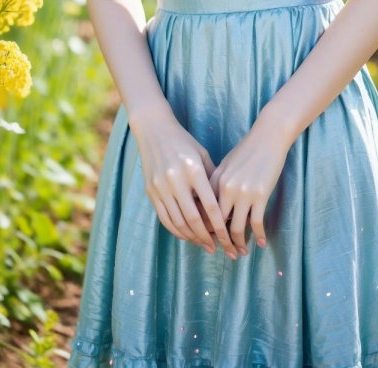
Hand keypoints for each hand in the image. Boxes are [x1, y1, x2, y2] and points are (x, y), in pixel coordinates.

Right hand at [133, 115, 239, 255]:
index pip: (209, 205)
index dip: (219, 226)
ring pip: (177, 221)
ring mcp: (161, 186)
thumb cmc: (183, 141)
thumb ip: (212, 178)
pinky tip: (185, 235)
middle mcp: (176, 180)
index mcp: (193, 169)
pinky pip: (164, 217)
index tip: (227, 239)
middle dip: (206, 237)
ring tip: (202, 244)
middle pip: (193, 218)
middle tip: (216, 248)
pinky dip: (175, 230)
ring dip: (191, 237)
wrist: (154, 129)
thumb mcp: (202, 154)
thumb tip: (223, 205)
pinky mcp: (150, 191)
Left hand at [207, 120, 289, 252]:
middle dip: (220, 242)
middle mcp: (226, 188)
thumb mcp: (226, 164)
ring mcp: (243, 193)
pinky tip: (261, 243)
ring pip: (236, 227)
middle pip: (218, 224)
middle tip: (224, 254)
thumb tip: (210, 205)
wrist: (268, 137)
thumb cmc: (246, 150)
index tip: (209, 240)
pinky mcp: (261, 195)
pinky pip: (256, 223)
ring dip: (238, 244)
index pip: (205, 212)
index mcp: (215, 180)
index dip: (206, 229)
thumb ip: (216, 183)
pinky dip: (258, 236)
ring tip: (241, 253)